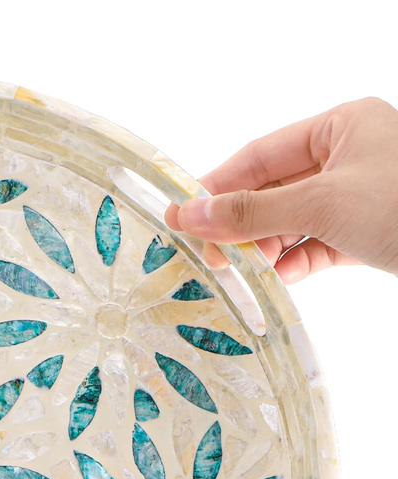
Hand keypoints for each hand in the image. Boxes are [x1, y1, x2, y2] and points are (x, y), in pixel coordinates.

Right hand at [164, 96, 397, 282]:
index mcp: (341, 126)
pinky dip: (294, 263)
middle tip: (208, 255)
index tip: (183, 216)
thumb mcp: (320, 203)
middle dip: (241, 225)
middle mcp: (349, 156)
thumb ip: (251, 212)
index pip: (260, 155)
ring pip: (293, 221)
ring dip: (265, 249)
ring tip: (242, 273)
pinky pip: (317, 245)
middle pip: (274, 190)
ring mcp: (360, 196)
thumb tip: (191, 216)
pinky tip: (277, 280)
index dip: (217, 186)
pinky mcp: (369, 233)